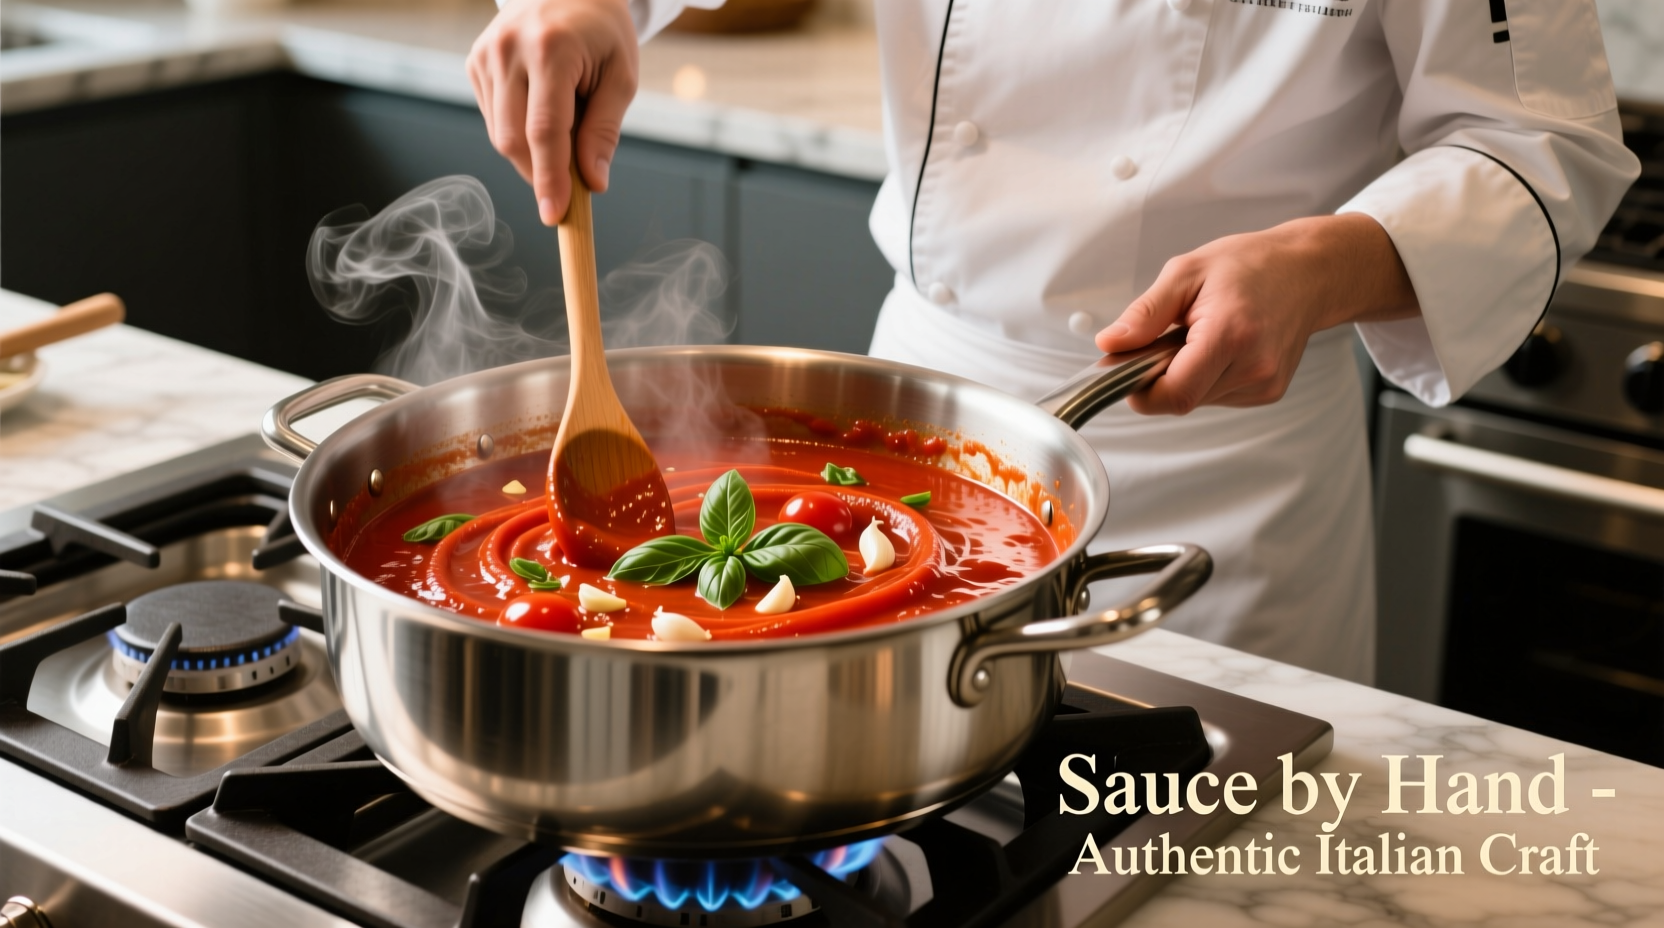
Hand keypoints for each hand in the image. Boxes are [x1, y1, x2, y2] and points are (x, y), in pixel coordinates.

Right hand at [468, 0, 637, 225]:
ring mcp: (485, 54)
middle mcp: (509, 49)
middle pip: (515, 139)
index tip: (555, 215)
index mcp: (551, 49)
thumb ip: (604, 131)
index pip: (545, 130)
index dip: (549, 179)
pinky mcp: (474, 62)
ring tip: (565, 124)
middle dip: (540, 174)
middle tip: (571, 185)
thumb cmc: (602, 34)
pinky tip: (541, 107)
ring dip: (532, 153)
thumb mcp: (621, 77)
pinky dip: (519, 130)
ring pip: (501, 134)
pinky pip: (494, 118)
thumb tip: (592, 183)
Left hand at [1095, 214, 1419, 414]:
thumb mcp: (1186, 273)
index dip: (1140, 389)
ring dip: (1184, 375)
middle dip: (1159, 376)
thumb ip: (1145, 314)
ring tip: (1199, 335)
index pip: (1173, 394)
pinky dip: (1206, 376)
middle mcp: (1254, 367)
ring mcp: (1265, 384)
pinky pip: (1218, 396)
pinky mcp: (1269, 392)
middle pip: (1182, 399)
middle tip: (1166, 337)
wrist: (1309, 272)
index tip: (1125, 366)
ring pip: (1198, 400)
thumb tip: (1109, 344)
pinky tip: (1220, 346)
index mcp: (1230, 334)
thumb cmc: (1250, 265)